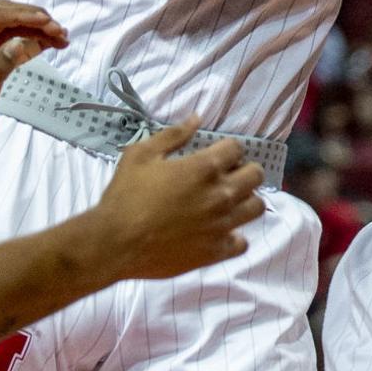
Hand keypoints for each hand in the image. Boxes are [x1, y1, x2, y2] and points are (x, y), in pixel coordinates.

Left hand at [0, 0, 67, 178]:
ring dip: (35, 30)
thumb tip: (19, 43)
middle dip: (31, 19)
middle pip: (2, 18)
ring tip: (61, 37)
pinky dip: (31, 43)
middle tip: (59, 30)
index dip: (21, 15)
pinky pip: (12, 46)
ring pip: (10, 30)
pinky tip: (49, 45)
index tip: (47, 21)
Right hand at [94, 118, 265, 278]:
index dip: (227, 148)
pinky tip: (217, 230)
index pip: (237, 148)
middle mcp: (220, 194)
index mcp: (204, 167)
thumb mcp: (142, 154)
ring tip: (226, 201)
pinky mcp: (215, 252)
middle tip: (225, 175)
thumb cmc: (126, 194)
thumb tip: (197, 119)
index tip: (216, 154)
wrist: (115, 242)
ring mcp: (221, 225)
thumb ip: (173, 135)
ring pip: (256, 207)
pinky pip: (242, 242)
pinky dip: (234, 235)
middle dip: (244, 169)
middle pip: (256, 175)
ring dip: (245, 200)